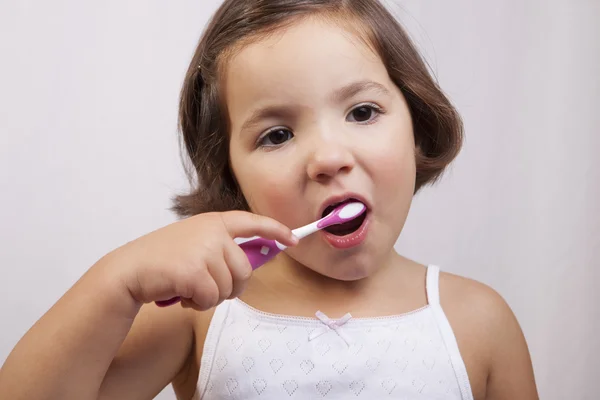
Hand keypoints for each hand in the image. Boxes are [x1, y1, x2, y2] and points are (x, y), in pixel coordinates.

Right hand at [108, 211, 296, 310]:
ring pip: (230, 287)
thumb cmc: (163, 261)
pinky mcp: (194, 270)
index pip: (252, 222)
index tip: (292, 239)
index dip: (275, 230)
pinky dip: (199, 304)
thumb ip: (222, 248)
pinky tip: (182, 294)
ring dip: (212, 296)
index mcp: (213, 222)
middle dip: (232, 287)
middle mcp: (212, 232)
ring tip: (190, 288)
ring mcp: (203, 249)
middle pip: (245, 270)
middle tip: (209, 289)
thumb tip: (256, 261)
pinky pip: (212, 298)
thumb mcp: (195, 244)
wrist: (128, 271)